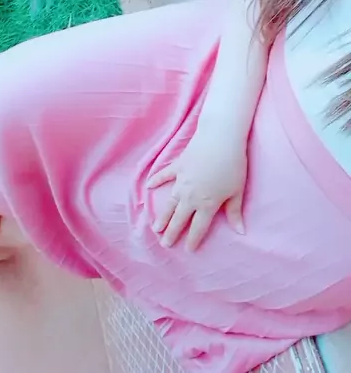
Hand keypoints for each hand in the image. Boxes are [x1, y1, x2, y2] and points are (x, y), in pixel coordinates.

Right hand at [147, 128, 246, 250]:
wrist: (220, 138)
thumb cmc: (233, 165)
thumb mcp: (237, 191)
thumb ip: (235, 212)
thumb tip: (240, 232)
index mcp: (207, 204)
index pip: (198, 228)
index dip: (193, 240)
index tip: (188, 250)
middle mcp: (191, 196)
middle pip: (179, 219)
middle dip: (172, 233)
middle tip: (164, 244)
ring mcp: (181, 181)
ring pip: (169, 203)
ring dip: (162, 215)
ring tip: (155, 227)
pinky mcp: (177, 166)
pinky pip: (164, 175)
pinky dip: (156, 180)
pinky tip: (149, 186)